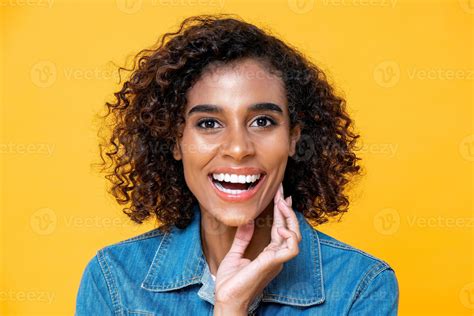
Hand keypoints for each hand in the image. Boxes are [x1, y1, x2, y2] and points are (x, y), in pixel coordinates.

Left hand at [213, 182, 301, 312]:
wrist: (226, 298)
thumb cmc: (230, 281)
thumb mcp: (235, 253)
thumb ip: (243, 238)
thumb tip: (247, 221)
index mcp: (269, 254)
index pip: (281, 228)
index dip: (282, 211)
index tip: (280, 195)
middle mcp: (276, 256)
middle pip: (290, 229)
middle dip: (287, 209)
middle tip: (281, 192)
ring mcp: (276, 260)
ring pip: (295, 237)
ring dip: (290, 218)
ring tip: (281, 204)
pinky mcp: (272, 264)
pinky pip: (291, 249)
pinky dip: (289, 236)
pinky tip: (279, 227)